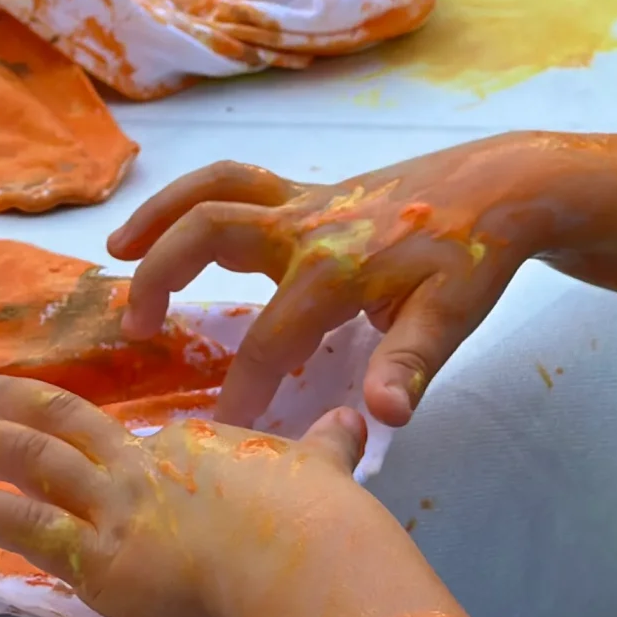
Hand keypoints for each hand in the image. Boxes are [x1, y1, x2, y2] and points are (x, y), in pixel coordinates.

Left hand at [0, 373, 372, 616]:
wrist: (306, 563)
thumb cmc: (320, 525)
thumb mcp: (324, 470)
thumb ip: (326, 446)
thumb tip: (354, 421)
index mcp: (193, 448)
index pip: (130, 443)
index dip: (90, 438)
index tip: (58, 429)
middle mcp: (143, 469)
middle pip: (61, 426)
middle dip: (4, 407)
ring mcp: (116, 510)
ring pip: (28, 462)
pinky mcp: (100, 559)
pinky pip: (24, 525)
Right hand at [109, 133, 552, 428]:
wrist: (500, 186)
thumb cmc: (475, 256)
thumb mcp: (453, 314)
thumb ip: (410, 364)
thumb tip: (382, 417)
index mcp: (334, 268)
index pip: (268, 341)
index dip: (239, 392)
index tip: (214, 434)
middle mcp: (305, 226)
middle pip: (209, 233)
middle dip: (161, 276)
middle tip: (133, 327)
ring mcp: (303, 201)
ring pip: (212, 191)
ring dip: (160, 217)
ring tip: (116, 250)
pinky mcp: (307, 191)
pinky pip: (235, 183)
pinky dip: (193, 198)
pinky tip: (174, 226)